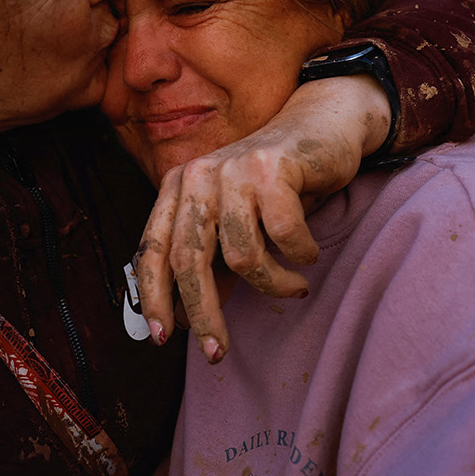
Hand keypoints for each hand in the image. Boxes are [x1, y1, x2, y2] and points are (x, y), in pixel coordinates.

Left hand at [133, 75, 388, 362]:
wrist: (322, 124)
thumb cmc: (275, 183)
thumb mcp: (234, 218)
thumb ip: (211, 257)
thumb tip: (185, 318)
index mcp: (179, 187)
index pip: (153, 249)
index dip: (153, 296)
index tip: (162, 337)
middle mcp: (198, 175)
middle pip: (189, 259)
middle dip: (203, 314)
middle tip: (218, 351)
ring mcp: (233, 169)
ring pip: (242, 255)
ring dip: (273, 283)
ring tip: (294, 286)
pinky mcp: (272, 168)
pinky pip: (284, 235)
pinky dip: (301, 255)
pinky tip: (309, 253)